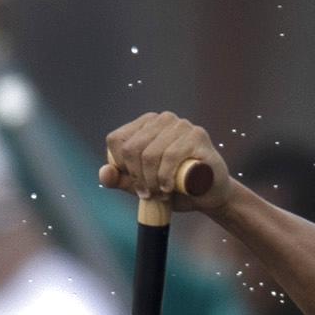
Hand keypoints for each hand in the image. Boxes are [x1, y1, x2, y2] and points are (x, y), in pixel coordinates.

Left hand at [97, 112, 233, 211]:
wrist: (209, 194)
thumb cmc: (175, 187)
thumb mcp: (142, 186)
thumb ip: (120, 180)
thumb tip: (104, 173)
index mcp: (145, 124)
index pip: (117, 140)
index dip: (121, 167)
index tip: (136, 184)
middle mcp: (163, 119)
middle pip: (132, 149)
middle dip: (138, 178)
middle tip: (149, 194)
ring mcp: (181, 125)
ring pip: (151, 154)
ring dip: (153, 181)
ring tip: (161, 194)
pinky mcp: (198, 135)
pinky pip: (171, 155)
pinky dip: (166, 176)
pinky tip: (169, 188)